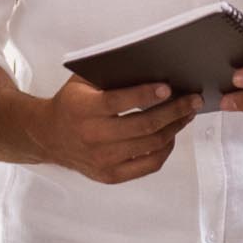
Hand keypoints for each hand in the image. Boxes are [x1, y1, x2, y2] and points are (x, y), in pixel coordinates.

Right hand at [28, 75, 201, 183]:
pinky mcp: (111, 175)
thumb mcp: (82, 82)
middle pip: (144, 126)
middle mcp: (93, 136)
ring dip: (174, 128)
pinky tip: (171, 135)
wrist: (49, 137)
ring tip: (187, 114)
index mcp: (84, 109)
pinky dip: (165, 149)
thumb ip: (110, 74)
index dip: (146, 95)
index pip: (120, 102)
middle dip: (174, 111)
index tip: (168, 88)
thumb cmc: (71, 103)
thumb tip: (151, 67)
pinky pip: (149, 164)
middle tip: (193, 100)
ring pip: (151, 145)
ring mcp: (103, 160)